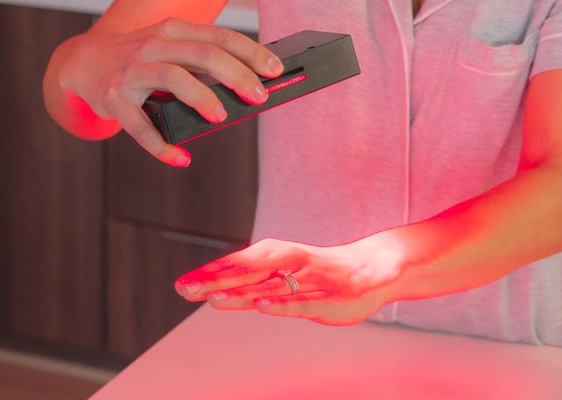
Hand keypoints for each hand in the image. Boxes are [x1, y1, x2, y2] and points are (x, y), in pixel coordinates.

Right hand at [56, 21, 282, 166]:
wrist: (84, 60)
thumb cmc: (142, 56)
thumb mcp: (170, 46)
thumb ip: (202, 59)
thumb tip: (248, 87)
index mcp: (174, 29)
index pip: (220, 37)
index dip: (251, 53)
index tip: (275, 70)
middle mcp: (154, 45)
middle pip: (203, 54)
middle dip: (237, 75)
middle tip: (259, 96)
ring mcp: (132, 71)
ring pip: (173, 77)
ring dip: (202, 98)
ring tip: (221, 117)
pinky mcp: (114, 99)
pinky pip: (140, 126)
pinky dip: (161, 145)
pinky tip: (181, 158)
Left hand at [173, 236, 403, 325]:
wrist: (377, 266)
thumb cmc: (328, 271)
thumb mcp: (293, 272)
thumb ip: (261, 279)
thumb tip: (221, 286)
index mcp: (283, 254)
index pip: (242, 262)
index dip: (213, 271)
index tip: (184, 282)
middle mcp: (295, 262)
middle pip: (250, 269)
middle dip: (217, 278)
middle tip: (185, 287)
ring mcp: (313, 278)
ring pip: (272, 283)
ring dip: (242, 290)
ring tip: (212, 297)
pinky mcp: (331, 296)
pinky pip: (303, 301)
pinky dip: (282, 303)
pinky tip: (260, 306)